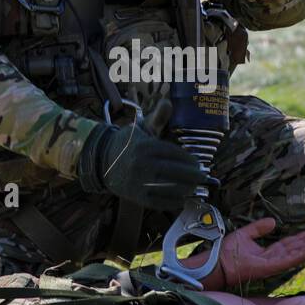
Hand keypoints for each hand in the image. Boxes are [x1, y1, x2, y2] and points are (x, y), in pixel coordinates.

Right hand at [78, 122, 204, 212]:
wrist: (100, 160)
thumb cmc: (127, 144)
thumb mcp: (140, 129)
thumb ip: (157, 118)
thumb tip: (168, 102)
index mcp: (145, 146)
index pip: (174, 153)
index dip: (189, 160)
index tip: (198, 163)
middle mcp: (141, 164)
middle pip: (174, 172)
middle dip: (193, 176)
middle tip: (203, 177)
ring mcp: (138, 182)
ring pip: (169, 188)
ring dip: (186, 190)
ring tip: (195, 188)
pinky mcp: (136, 196)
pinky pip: (159, 202)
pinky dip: (173, 202)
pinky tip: (182, 199)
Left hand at [184, 217, 304, 289]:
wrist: (218, 263)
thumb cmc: (228, 252)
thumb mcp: (245, 234)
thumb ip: (259, 228)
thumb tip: (273, 221)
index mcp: (271, 251)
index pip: (294, 242)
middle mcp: (276, 258)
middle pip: (301, 246)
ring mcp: (276, 263)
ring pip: (300, 251)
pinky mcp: (273, 267)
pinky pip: (292, 258)